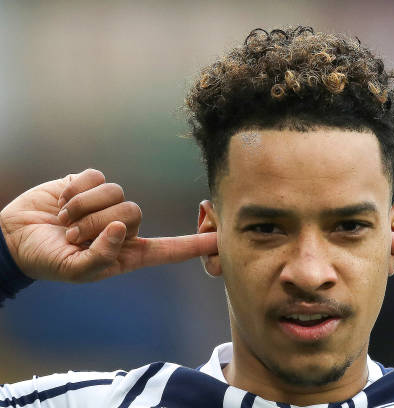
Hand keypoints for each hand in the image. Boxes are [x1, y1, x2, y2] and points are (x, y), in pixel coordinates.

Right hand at [0, 169, 217, 281]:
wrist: (14, 236)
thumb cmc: (46, 260)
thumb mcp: (73, 270)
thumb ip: (101, 257)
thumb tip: (122, 230)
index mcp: (126, 253)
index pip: (168, 249)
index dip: (194, 244)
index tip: (221, 240)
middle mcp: (124, 228)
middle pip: (135, 212)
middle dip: (98, 223)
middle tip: (74, 235)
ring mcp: (109, 204)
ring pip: (116, 193)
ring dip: (83, 208)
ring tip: (65, 220)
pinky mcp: (92, 185)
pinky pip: (97, 178)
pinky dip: (75, 191)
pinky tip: (62, 201)